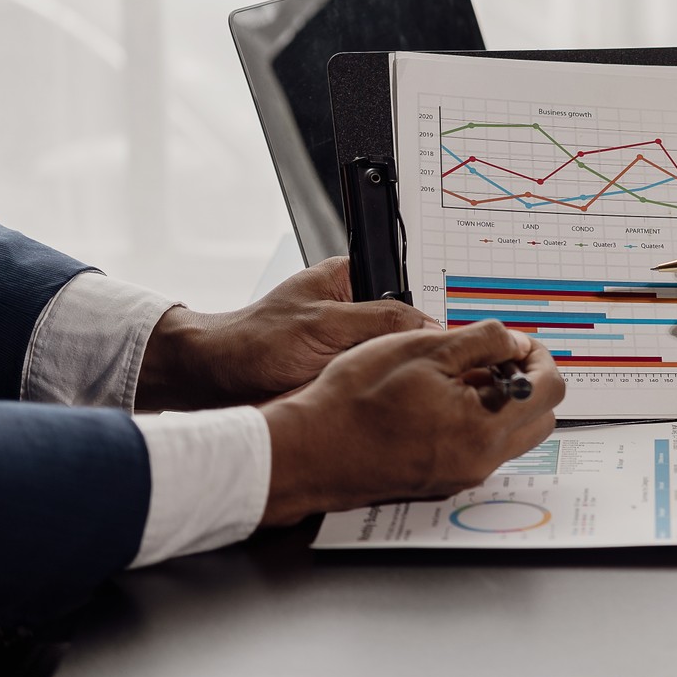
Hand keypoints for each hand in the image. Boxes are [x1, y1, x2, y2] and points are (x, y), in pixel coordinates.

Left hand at [137, 257, 438, 410]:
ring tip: (427, 380)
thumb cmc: (254, 342)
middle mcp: (355, 308)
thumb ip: (379, 321)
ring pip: (396, 354)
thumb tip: (430, 325)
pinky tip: (400, 398)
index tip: (463, 323)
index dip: (437, 301)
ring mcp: (350, 342)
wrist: (213, 381)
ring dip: (406, 368)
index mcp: (351, 278)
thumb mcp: (324, 326)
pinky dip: (387, 388)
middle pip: (407, 323)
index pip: (408, 282)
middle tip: (448, 359)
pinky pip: (378, 378)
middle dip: (424, 342)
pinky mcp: (344, 373)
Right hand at [258, 320, 566, 524]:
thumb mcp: (421, 349)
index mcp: (483, 427)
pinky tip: (441, 399)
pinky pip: (481, 450)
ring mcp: (462, 475)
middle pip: (540, 419)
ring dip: (503, 403)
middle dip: (528, 382)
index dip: (540, 357)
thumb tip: (517, 343)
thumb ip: (482, 342)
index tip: (518, 343)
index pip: (550, 390)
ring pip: (512, 436)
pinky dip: (478, 422)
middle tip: (496, 358)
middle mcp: (480, 460)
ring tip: (462, 376)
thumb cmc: (354, 401)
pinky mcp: (442, 480)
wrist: (310, 451)